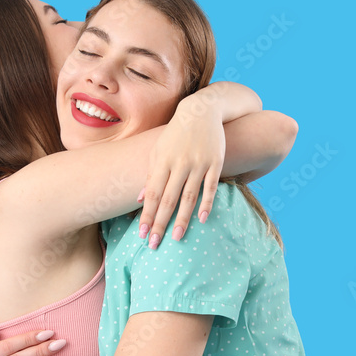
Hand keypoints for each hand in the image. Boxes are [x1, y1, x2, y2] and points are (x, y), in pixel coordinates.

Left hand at [138, 96, 224, 248]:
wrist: (201, 111)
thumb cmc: (176, 134)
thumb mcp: (159, 151)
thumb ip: (150, 175)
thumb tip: (140, 200)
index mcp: (162, 162)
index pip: (153, 194)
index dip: (147, 215)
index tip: (142, 234)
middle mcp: (179, 164)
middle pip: (168, 199)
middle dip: (160, 223)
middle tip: (154, 244)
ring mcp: (198, 164)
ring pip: (189, 196)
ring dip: (182, 219)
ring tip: (177, 238)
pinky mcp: (215, 162)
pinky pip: (210, 186)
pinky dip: (207, 203)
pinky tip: (202, 219)